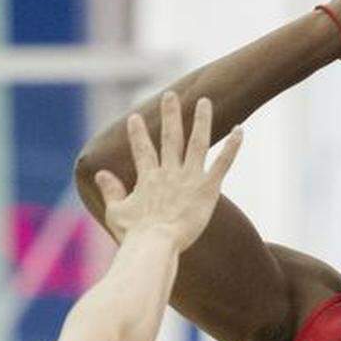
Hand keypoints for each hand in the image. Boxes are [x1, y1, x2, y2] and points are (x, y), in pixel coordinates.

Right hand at [94, 92, 242, 251]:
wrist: (155, 246)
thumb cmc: (134, 235)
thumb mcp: (116, 211)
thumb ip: (111, 190)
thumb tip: (100, 173)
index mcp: (148, 177)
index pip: (142, 148)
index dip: (138, 132)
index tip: (135, 116)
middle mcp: (169, 172)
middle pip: (170, 137)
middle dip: (170, 114)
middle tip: (171, 95)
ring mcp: (189, 178)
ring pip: (197, 142)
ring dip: (202, 120)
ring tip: (205, 101)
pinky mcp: (207, 188)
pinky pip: (222, 163)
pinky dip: (232, 147)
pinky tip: (240, 129)